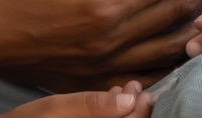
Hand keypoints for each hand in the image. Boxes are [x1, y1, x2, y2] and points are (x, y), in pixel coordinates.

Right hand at [3, 83, 152, 116]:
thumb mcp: (58, 108)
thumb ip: (92, 105)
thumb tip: (128, 102)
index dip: (140, 113)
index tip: (142, 93)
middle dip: (134, 110)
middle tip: (134, 86)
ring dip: (124, 113)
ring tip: (121, 91)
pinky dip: (110, 117)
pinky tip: (110, 103)